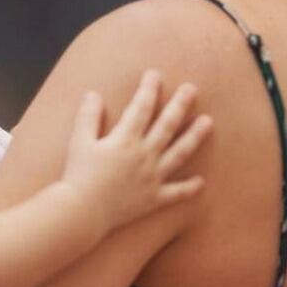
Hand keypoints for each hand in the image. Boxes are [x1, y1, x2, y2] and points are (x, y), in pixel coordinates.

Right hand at [62, 70, 211, 232]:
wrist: (82, 212)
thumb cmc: (77, 175)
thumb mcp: (79, 141)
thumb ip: (88, 116)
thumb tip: (93, 94)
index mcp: (125, 140)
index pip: (141, 108)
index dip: (149, 89)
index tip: (155, 74)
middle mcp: (144, 155)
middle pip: (167, 125)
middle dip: (180, 104)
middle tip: (192, 88)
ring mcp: (152, 178)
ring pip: (179, 153)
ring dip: (195, 136)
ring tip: (208, 122)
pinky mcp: (153, 199)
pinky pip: (175, 193)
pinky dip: (189, 188)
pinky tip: (201, 181)